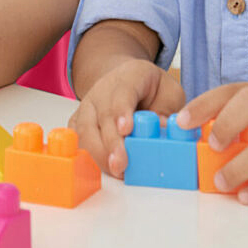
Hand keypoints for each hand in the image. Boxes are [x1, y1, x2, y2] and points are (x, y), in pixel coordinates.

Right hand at [67, 58, 184, 178]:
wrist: (126, 81)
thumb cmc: (151, 89)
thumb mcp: (169, 91)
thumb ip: (168, 109)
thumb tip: (161, 129)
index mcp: (130, 76)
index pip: (123, 92)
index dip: (122, 111)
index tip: (126, 129)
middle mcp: (103, 89)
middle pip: (103, 115)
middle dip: (111, 142)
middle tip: (121, 163)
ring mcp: (88, 105)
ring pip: (85, 129)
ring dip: (99, 153)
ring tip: (116, 170)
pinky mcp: (79, 121)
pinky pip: (78, 138)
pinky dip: (88, 155)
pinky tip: (103, 168)